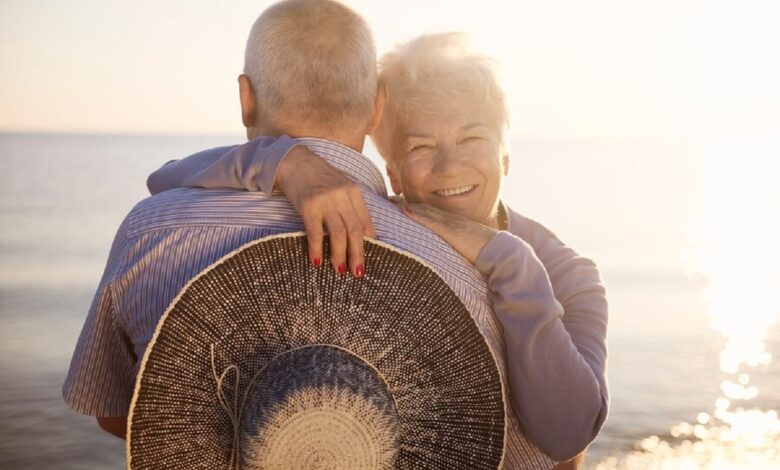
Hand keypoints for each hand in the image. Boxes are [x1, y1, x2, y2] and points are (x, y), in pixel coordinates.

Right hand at [276, 146, 375, 276]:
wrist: (294, 160)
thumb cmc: (318, 177)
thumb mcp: (341, 187)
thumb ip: (353, 206)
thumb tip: (366, 234)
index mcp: (354, 192)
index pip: (365, 222)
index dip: (368, 243)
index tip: (367, 260)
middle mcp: (342, 196)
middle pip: (355, 231)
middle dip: (357, 254)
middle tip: (357, 273)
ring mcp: (325, 201)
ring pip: (338, 234)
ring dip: (339, 255)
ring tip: (340, 270)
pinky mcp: (308, 206)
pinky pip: (315, 232)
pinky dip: (317, 249)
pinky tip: (316, 261)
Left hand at [399, 202, 497, 263]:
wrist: (501, 253)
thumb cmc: (487, 255)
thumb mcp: (469, 249)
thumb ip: (458, 249)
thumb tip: (448, 257)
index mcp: (456, 225)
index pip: (432, 213)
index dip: (415, 208)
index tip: (399, 205)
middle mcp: (452, 220)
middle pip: (425, 209)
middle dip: (405, 204)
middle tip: (388, 199)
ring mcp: (452, 224)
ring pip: (425, 211)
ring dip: (406, 206)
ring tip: (390, 202)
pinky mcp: (452, 232)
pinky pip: (431, 221)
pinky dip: (417, 214)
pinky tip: (405, 210)